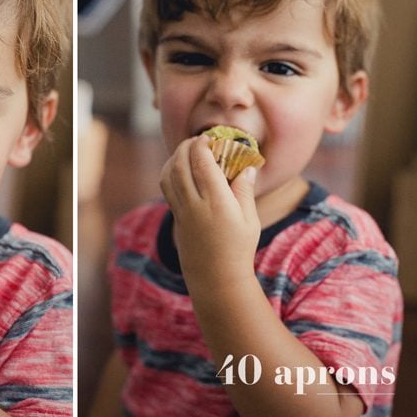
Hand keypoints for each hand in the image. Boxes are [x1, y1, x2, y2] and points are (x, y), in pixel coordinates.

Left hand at [159, 135, 259, 290]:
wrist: (216, 279)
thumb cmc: (238, 249)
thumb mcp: (250, 220)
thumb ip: (244, 191)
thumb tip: (247, 166)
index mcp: (217, 203)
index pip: (203, 165)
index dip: (202, 146)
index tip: (208, 137)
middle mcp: (196, 205)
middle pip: (182, 165)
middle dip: (186, 147)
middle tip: (196, 139)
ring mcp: (182, 212)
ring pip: (169, 175)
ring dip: (175, 157)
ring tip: (186, 149)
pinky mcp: (176, 217)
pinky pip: (166, 187)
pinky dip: (169, 171)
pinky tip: (178, 167)